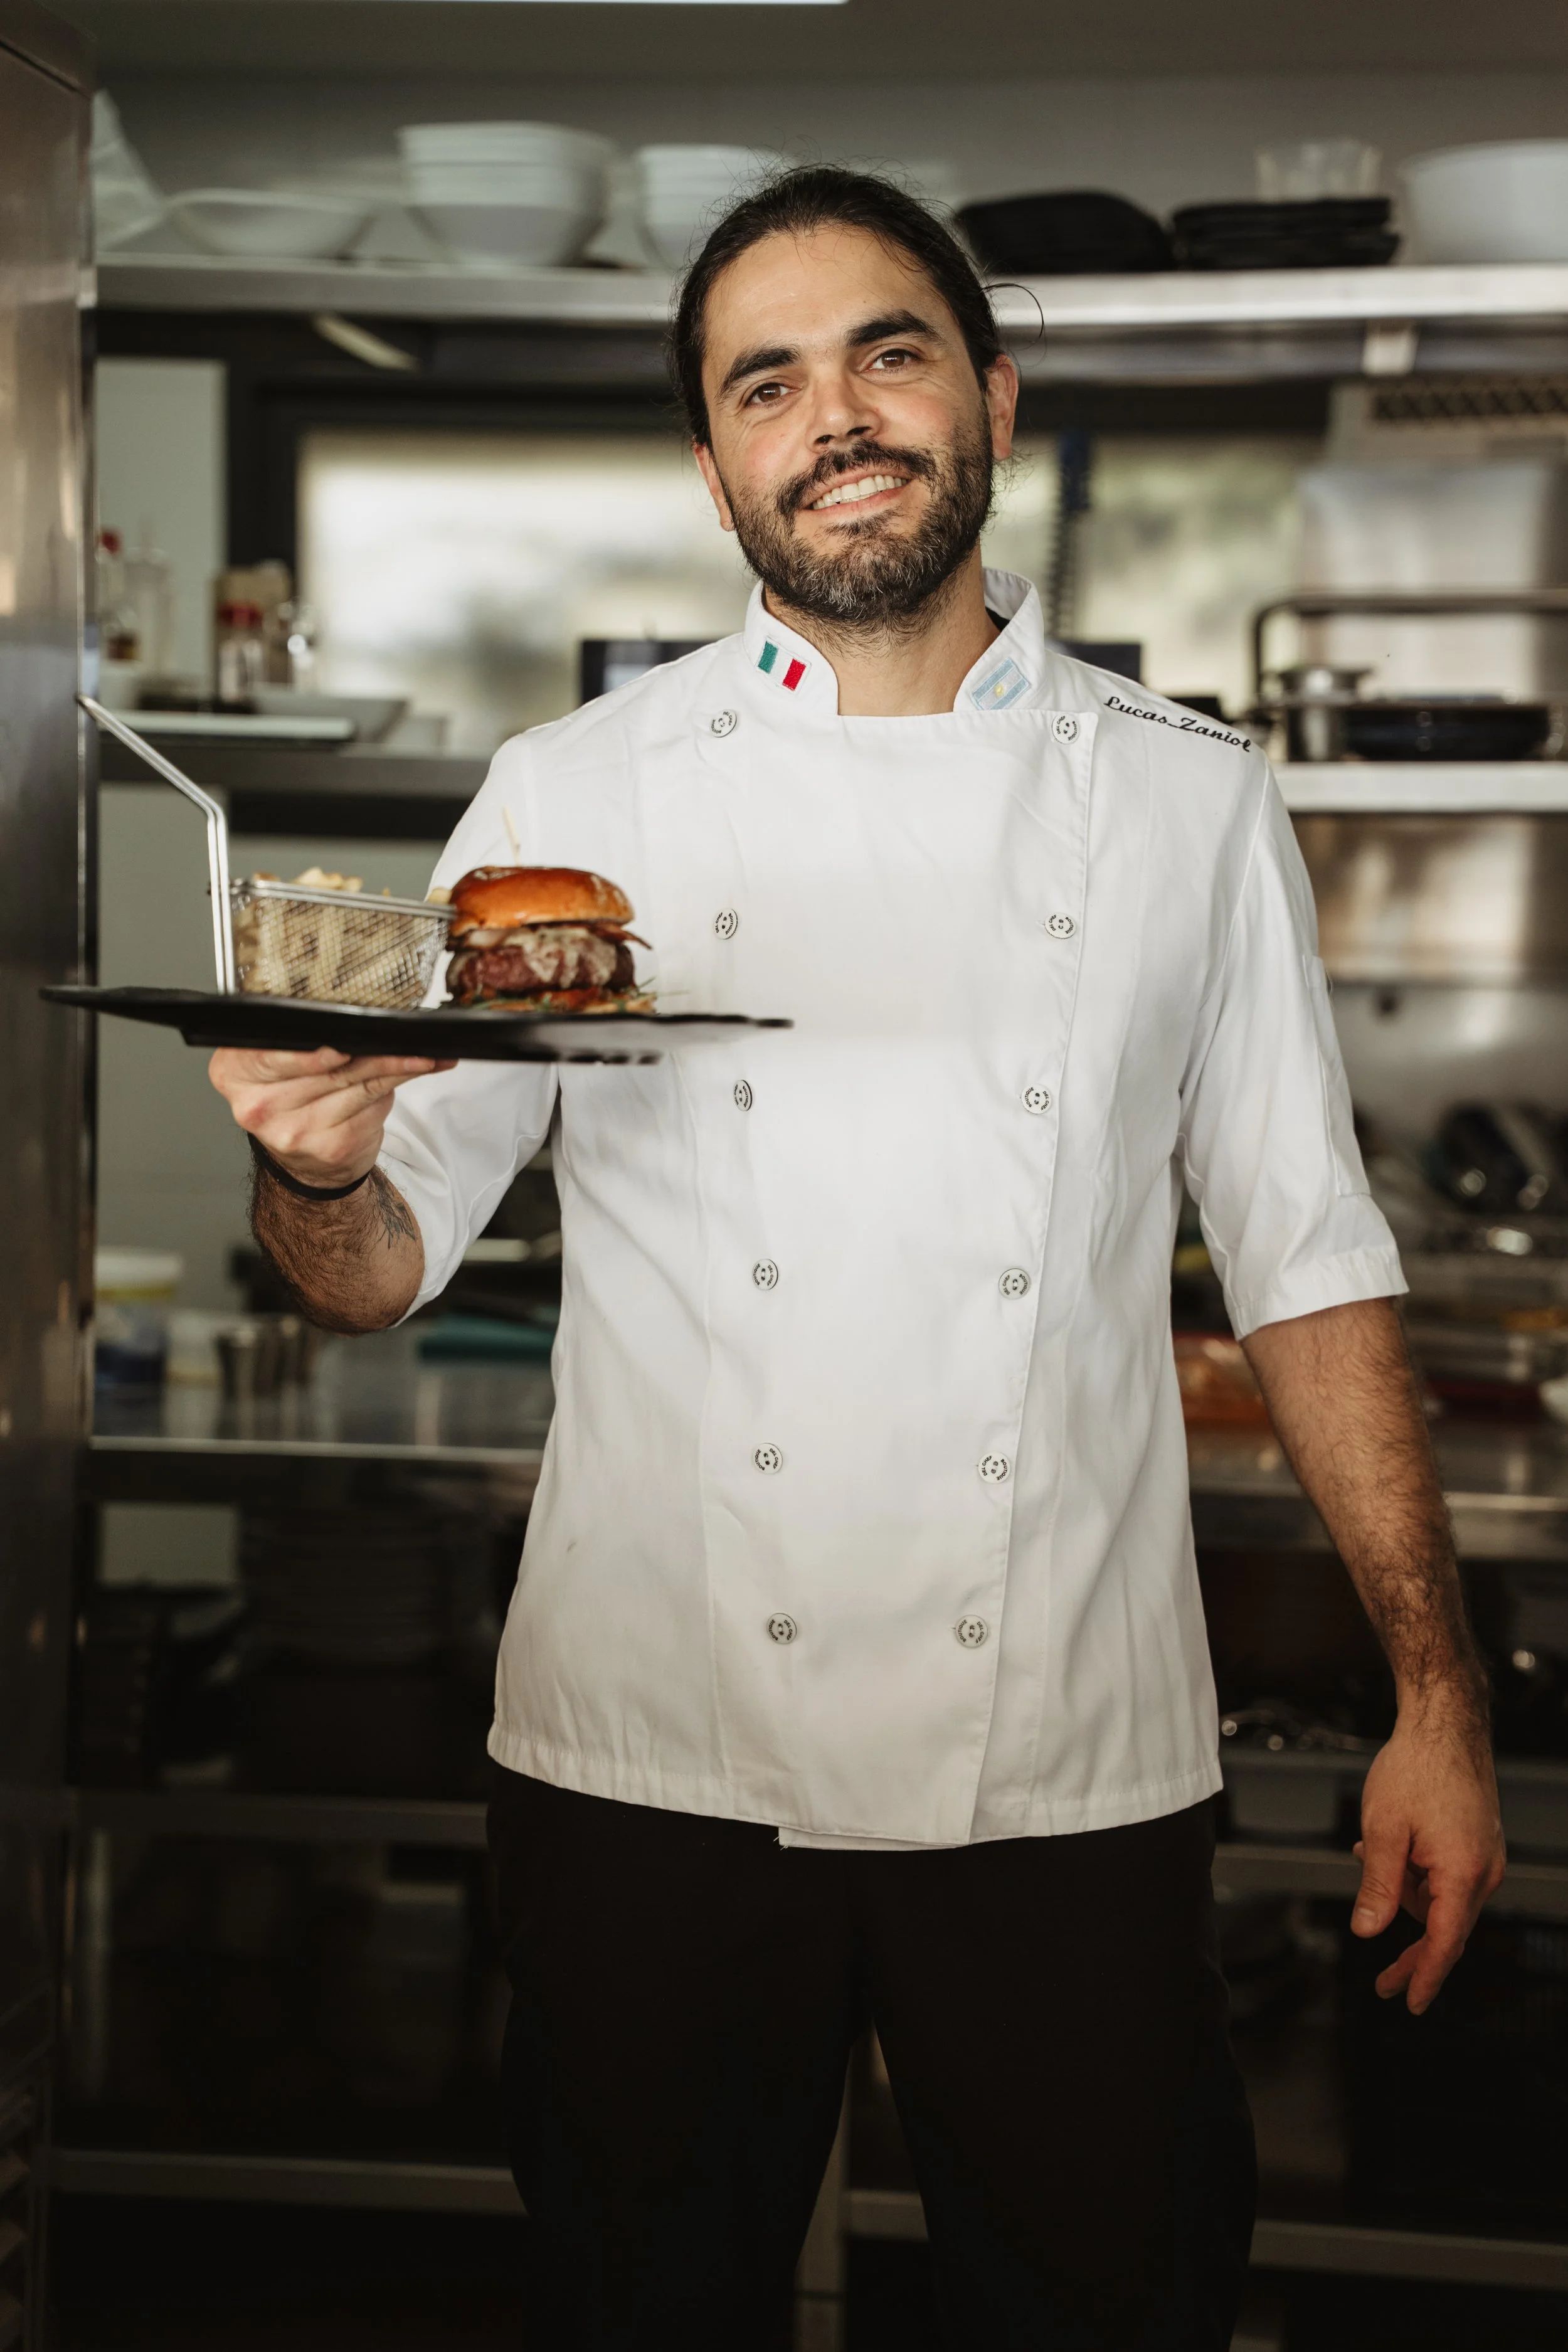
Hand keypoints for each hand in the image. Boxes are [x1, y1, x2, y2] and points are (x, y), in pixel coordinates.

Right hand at [209, 1046, 454, 1189]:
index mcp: (233, 1073)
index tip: (341, 1046)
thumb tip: (350, 1011)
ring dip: (396, 1064)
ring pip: (356, 1083)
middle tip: (402, 1037)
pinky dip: (398, 1085)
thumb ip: (296, 1039)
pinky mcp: (330, 1147)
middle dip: (371, 1049)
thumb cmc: (293, 1100)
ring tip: (421, 1053)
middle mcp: (258, 1106)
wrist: (305, 1164)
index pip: (272, 1054)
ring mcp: (294, 1132)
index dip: (309, 1052)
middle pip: (326, 1067)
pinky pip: (372, 1105)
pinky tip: (417, 1070)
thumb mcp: (275, 1064)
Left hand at [1351, 1707, 1504, 2013]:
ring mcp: (1484, 1857)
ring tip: (1370, 1850)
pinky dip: (1416, 1871)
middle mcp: (1483, 1871)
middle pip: (1445, 1929)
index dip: (1426, 1977)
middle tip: (1386, 1984)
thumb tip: (1368, 1931)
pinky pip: (1445, 1875)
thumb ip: (1378, 1886)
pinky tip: (1389, 1845)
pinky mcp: (1478, 1843)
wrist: (1445, 1722)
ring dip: (1404, 1889)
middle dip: (1412, 1952)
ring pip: (1440, 1899)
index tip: (1411, 2004)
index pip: (1445, 1943)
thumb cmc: (1417, 1767)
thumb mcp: (1384, 1829)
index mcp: (1463, 1873)